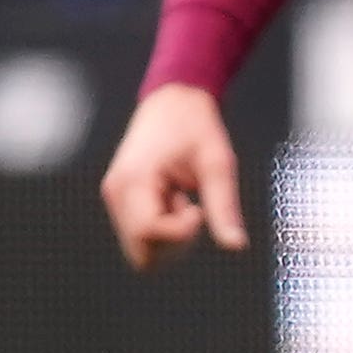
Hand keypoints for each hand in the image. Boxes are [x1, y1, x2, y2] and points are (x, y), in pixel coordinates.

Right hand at [100, 84, 248, 269]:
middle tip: (191, 207)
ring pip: (142, 250)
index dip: (181, 233)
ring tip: (180, 198)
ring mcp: (116, 198)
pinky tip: (172, 198)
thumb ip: (224, 207)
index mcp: (134, 179)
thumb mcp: (217, 163)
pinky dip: (163, 228)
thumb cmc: (194, 124)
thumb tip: (236, 245)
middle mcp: (116, 192)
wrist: (172, 99)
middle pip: (142, 253)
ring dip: (169, 235)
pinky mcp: (121, 201)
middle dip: (174, 242)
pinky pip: (142, 235)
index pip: (149, 233)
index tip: (198, 209)